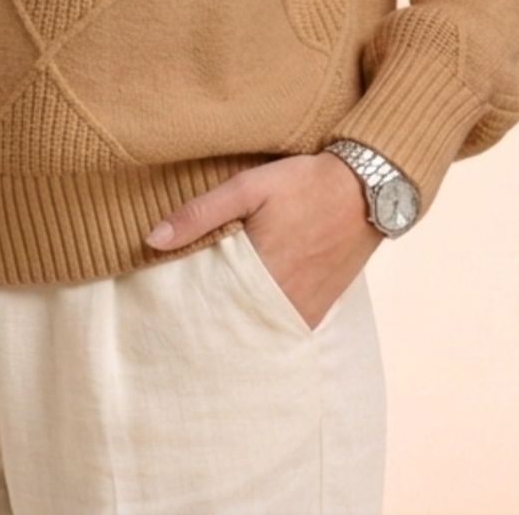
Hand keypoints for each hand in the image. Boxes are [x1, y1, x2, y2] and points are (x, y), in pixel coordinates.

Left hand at [146, 153, 380, 329]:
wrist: (367, 190)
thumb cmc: (305, 183)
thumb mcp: (249, 186)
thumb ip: (200, 213)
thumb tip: (152, 240)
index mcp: (258, 273)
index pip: (206, 309)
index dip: (181, 314)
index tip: (159, 316)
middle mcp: (281, 302)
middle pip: (229, 328)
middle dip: (202, 329)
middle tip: (172, 329)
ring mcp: (303, 311)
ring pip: (254, 334)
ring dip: (231, 331)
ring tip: (203, 326)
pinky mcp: (317, 311)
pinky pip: (280, 330)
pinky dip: (259, 328)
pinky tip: (241, 319)